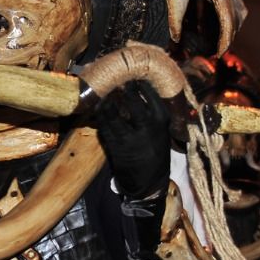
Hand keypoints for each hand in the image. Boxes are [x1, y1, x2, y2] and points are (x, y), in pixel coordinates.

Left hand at [95, 82, 170, 199]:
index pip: (152, 96)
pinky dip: (99, 117)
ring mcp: (131, 138)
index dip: (140, 84)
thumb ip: (153, 115)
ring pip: (114, 114)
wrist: (149, 184)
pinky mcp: (116, 147)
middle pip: (132, 102)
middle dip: (122, 90)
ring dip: (106, 102)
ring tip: (102, 93)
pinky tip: (97, 109)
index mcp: (162, 122)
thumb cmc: (155, 154)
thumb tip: (140, 91)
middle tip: (115, 80)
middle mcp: (148, 128)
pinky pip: (104, 127)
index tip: (133, 75)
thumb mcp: (162, 133)